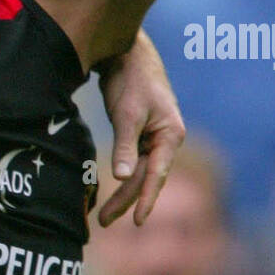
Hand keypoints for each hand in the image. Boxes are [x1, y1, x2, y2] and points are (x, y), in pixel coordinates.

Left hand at [96, 30, 184, 227]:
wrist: (126, 52)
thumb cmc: (131, 79)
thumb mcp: (126, 114)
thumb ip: (124, 146)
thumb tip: (122, 178)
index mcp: (170, 135)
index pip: (157, 175)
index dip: (146, 199)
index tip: (138, 222)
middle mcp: (166, 139)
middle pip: (145, 177)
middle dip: (126, 200)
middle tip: (104, 222)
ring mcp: (154, 136)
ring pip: (138, 171)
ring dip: (123, 192)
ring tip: (104, 215)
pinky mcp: (140, 132)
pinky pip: (132, 161)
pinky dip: (122, 175)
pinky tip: (111, 188)